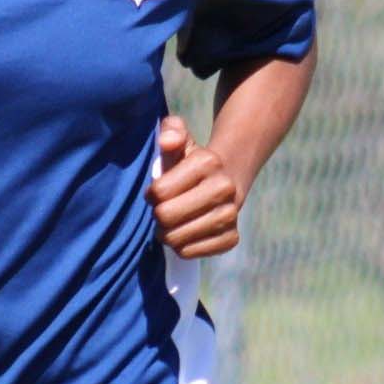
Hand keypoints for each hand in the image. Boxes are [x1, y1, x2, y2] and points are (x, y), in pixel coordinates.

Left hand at [146, 115, 241, 258]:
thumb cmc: (190, 161)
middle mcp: (224, 188)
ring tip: (172, 221)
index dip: (152, 194)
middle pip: (166, 217)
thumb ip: (171, 130)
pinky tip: (185, 232)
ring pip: (177, 239)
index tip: (156, 191)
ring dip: (167, 232)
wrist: (228, 177)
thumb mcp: (180, 139)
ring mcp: (230, 215)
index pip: (160, 192)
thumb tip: (167, 141)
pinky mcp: (231, 238)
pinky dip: (181, 246)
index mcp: (208, 162)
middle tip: (162, 209)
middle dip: (158, 215)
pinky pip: (190, 253)